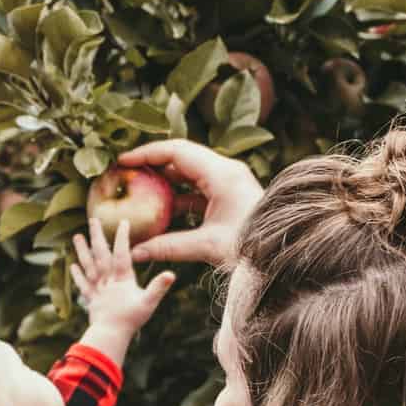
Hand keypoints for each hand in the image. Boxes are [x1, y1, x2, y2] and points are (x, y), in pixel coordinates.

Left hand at [71, 218, 175, 339]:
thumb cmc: (131, 320)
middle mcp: (108, 281)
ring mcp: (97, 289)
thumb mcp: (149, 303)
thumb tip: (171, 274)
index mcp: (122, 279)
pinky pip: (83, 284)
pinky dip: (77, 274)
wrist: (110, 335)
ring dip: (82, 251)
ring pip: (88, 266)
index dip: (122, 237)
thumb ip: (158, 287)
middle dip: (97, 236)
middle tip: (92, 219)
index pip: (122, 253)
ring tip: (77, 237)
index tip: (123, 221)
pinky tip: (72, 265)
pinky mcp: (91, 299)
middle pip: (101, 254)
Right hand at [116, 140, 263, 266]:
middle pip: (181, 157)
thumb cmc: (251, 248)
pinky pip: (198, 189)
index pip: (176, 151)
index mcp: (221, 174)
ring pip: (189, 173)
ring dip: (164, 181)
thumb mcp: (207, 247)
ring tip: (138, 190)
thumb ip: (169, 247)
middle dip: (152, 164)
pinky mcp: (229, 195)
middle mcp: (226, 171)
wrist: (283, 253)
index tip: (122, 161)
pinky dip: (178, 197)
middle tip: (125, 173)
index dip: (147, 154)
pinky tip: (161, 212)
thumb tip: (134, 253)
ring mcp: (228, 182)